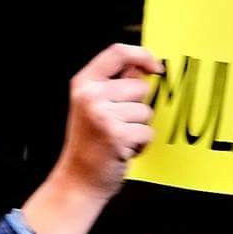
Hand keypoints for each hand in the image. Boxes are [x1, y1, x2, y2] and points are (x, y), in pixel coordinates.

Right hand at [49, 42, 160, 200]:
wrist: (77, 181)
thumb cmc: (89, 144)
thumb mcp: (93, 106)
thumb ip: (114, 84)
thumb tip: (142, 68)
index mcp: (83, 84)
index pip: (118, 53)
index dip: (142, 56)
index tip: (155, 68)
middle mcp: (90, 96)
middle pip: (139, 86)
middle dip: (137, 107)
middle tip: (118, 124)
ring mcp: (102, 115)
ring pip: (145, 111)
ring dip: (138, 128)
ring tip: (119, 139)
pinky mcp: (117, 135)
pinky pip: (147, 131)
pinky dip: (141, 144)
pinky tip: (123, 150)